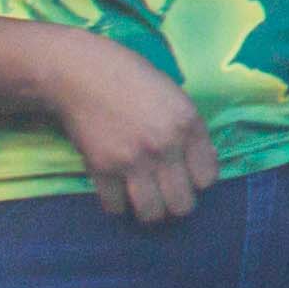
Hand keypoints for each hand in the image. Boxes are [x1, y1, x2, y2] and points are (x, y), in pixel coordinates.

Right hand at [46, 39, 221, 223]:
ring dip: (148, 210)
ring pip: (151, 214)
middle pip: (182, 205)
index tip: (187, 175)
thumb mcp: (175, 97)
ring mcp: (132, 160)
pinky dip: (117, 203)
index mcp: (188, 124)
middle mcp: (165, 146)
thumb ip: (190, 131)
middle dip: (176, 204)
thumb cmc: (131, 79)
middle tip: (166, 193)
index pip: (208, 179)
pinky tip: (118, 189)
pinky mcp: (101, 169)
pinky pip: (115, 207)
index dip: (198, 181)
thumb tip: (202, 165)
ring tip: (144, 198)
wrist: (81, 73)